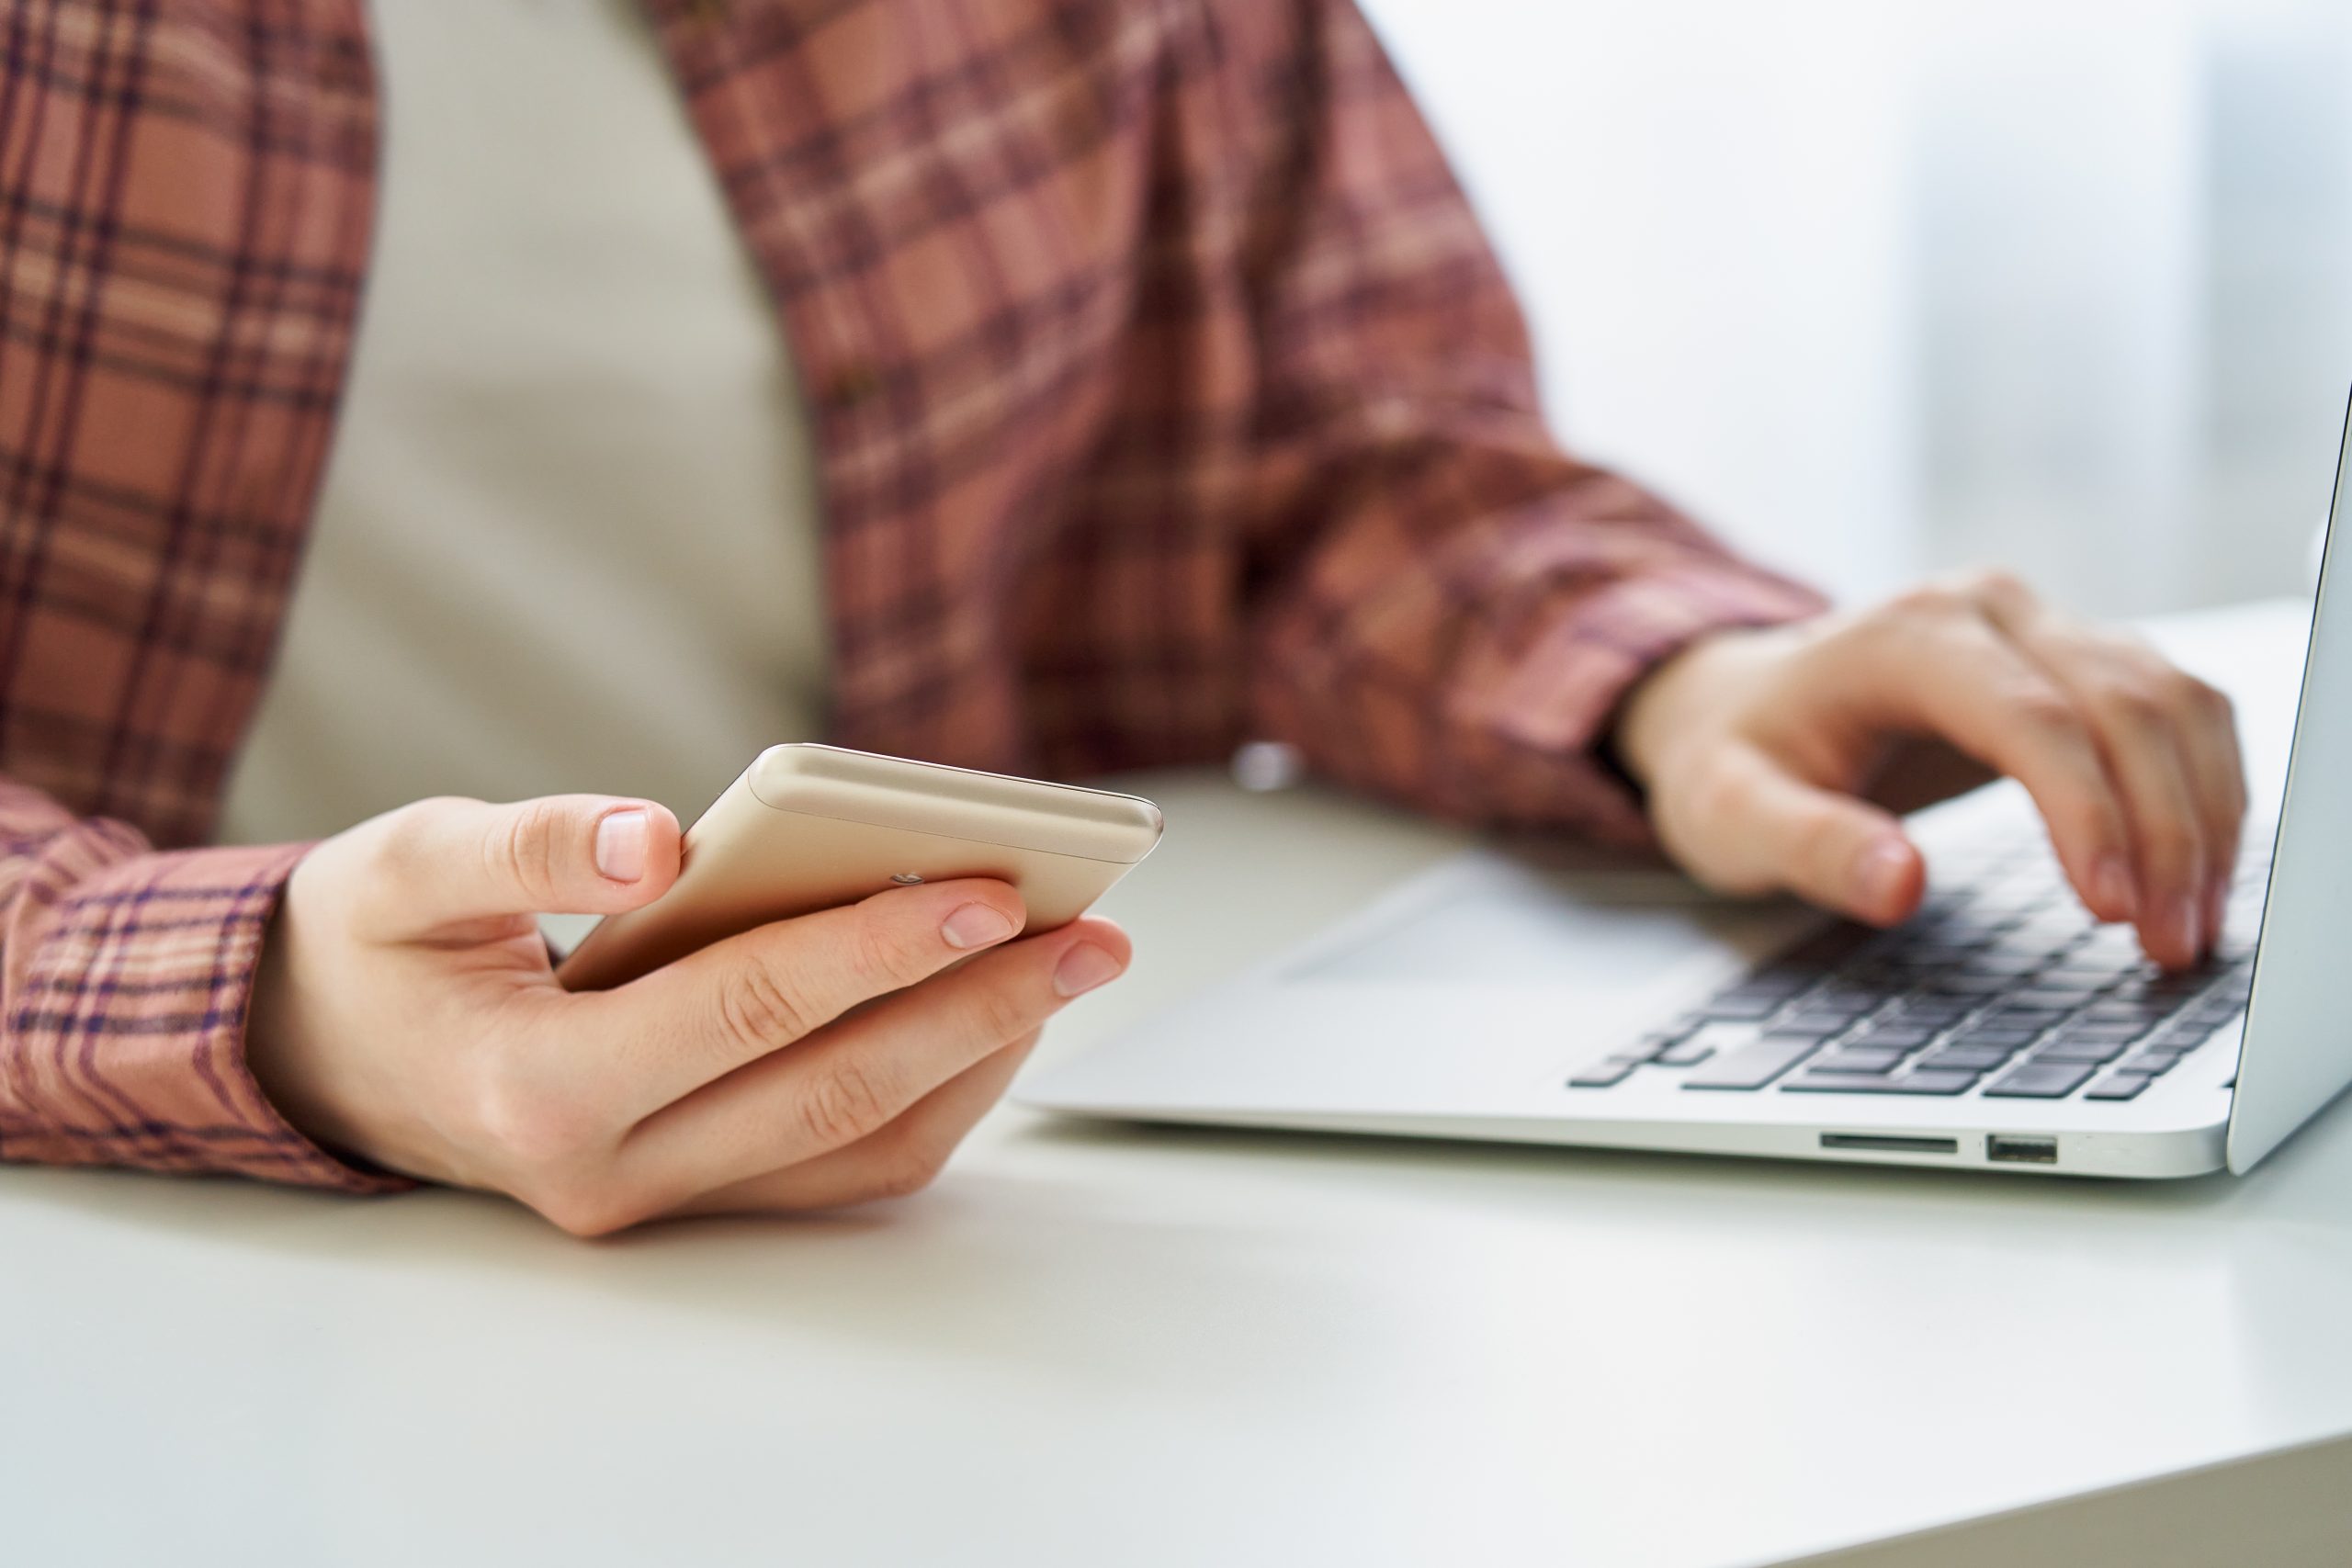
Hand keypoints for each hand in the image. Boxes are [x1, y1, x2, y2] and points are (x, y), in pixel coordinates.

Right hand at [245, 794, 1128, 1233]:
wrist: (323, 1056)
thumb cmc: (373, 946)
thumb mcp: (406, 865)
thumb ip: (528, 846)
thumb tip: (658, 835)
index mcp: (538, 1087)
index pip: (745, 1011)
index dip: (875, 948)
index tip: (991, 886)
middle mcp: (609, 1170)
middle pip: (834, 1090)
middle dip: (977, 1010)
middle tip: (1093, 934)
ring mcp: (658, 1199)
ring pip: (858, 1148)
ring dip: (978, 1059)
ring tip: (1072, 963)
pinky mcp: (695, 1193)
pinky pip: (843, 1164)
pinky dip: (934, 1093)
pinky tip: (992, 1011)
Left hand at [1613, 570, 2244, 969]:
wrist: (1734, 707)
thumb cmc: (1731, 761)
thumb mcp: (1731, 816)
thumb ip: (1808, 847)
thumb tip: (1899, 885)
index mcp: (1905, 636)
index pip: (2029, 715)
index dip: (2086, 811)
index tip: (2113, 909)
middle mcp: (1986, 611)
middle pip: (2124, 705)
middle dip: (2166, 831)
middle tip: (2171, 946)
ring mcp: (2041, 627)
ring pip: (2172, 701)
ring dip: (2205, 814)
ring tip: (2194, 926)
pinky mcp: (2076, 661)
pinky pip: (2176, 711)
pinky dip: (2206, 789)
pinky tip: (2202, 870)